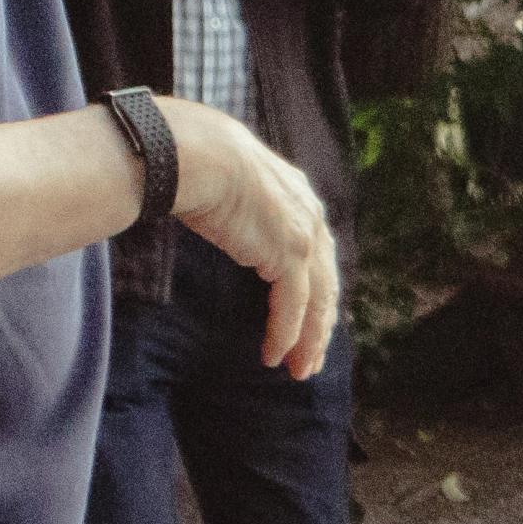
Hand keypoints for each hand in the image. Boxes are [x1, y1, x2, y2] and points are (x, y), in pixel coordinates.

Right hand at [163, 103, 340, 378]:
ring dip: (308, 340)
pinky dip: (286, 335)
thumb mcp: (229, 178)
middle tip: (311, 358)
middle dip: (320, 325)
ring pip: (317, 302)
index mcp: (298, 196)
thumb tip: (215, 205)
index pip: (317, 253)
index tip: (310, 318)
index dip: (315, 289)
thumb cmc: (197, 160)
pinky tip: (274, 356)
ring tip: (299, 370)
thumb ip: (238, 199)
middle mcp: (309, 215)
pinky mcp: (288, 254)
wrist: (197, 153)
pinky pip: (293, 308)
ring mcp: (303, 235)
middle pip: (325, 283)